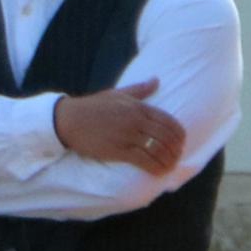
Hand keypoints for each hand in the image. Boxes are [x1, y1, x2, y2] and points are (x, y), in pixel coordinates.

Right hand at [53, 80, 185, 173]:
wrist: (68, 120)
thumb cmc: (92, 107)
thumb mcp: (117, 94)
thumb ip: (140, 89)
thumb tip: (157, 80)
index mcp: (138, 107)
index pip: (168, 121)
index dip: (179, 134)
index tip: (182, 142)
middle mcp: (135, 121)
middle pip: (166, 136)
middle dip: (176, 148)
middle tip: (178, 156)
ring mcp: (127, 136)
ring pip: (157, 149)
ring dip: (168, 160)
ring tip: (171, 165)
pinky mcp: (118, 150)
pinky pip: (143, 160)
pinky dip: (156, 167)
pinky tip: (160, 171)